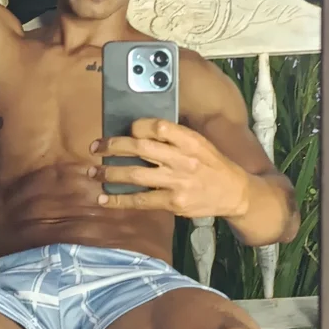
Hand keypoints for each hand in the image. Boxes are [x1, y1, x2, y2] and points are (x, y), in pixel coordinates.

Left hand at [89, 119, 250, 218]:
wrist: (235, 194)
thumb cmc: (214, 166)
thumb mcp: (201, 144)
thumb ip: (175, 138)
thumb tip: (139, 133)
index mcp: (190, 140)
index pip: (157, 126)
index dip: (136, 126)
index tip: (124, 130)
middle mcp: (183, 159)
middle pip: (140, 147)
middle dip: (112, 146)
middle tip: (96, 148)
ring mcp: (178, 182)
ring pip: (135, 174)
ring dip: (110, 172)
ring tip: (93, 172)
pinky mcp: (174, 202)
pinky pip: (141, 200)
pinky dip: (119, 199)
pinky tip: (104, 198)